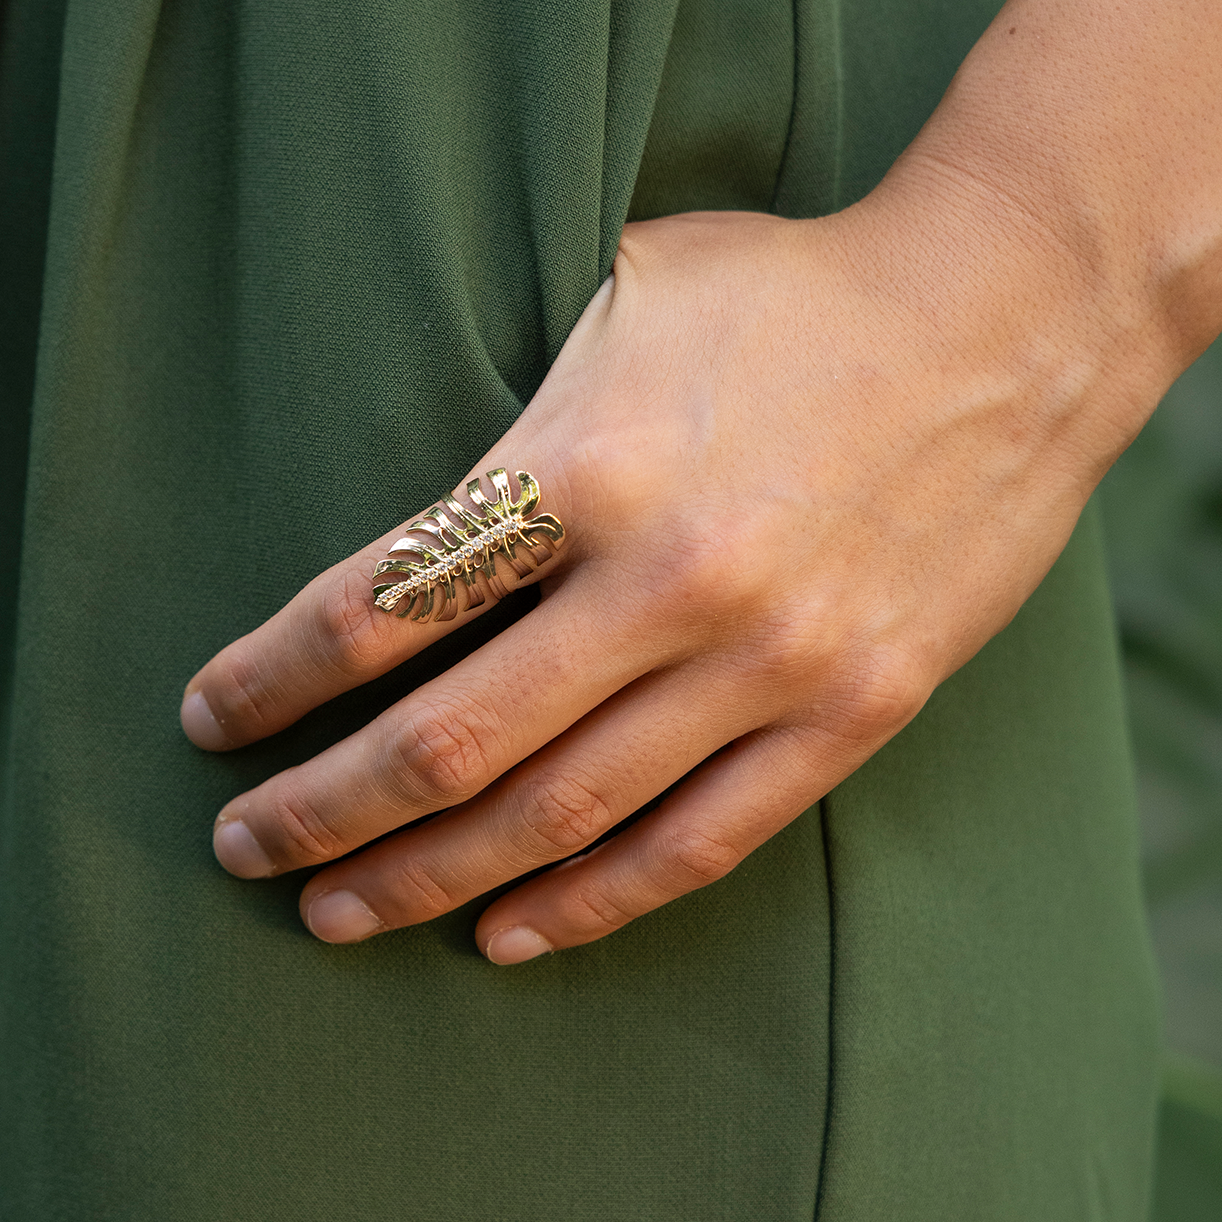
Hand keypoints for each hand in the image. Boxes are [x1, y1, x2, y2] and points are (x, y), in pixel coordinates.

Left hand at [179, 164, 1175, 963]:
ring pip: (557, 816)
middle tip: (238, 845)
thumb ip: (514, 404)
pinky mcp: (851, 714)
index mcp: (590, 466)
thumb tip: (404, 503)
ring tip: (332, 911)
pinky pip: (696, 844)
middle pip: (445, 742)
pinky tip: (502, 932)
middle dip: (319, 807)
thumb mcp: (627, 290)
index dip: (272, 676)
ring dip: (425, 877)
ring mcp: (768, 665)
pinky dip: (588, 903)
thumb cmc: (795, 291)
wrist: (1013, 321)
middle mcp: (670, 582)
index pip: (378, 608)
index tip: (209, 716)